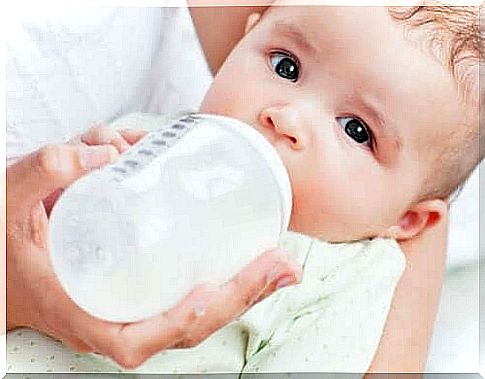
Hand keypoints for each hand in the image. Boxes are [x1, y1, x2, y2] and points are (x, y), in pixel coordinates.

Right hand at [7, 126, 301, 368]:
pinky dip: (225, 282)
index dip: (180, 321)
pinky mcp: (141, 290)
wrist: (0, 261)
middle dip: (239, 299)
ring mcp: (133, 308)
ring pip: (197, 314)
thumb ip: (47, 170)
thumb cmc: (3, 243)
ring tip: (281, 265)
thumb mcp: (10, 202)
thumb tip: (108, 151)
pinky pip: (189, 296)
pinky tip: (250, 259)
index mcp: (84, 315)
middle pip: (187, 325)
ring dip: (244, 293)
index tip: (212, 291)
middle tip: (281, 264)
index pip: (139, 340)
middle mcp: (115, 319)